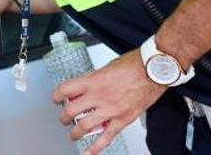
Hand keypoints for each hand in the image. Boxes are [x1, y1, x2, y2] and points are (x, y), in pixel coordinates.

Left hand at [51, 50, 165, 154]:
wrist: (155, 70)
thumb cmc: (134, 65)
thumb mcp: (106, 68)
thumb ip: (93, 79)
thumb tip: (84, 86)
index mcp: (93, 81)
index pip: (65, 90)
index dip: (56, 96)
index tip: (56, 99)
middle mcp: (99, 96)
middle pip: (71, 111)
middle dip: (63, 117)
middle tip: (63, 118)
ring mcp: (111, 110)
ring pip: (84, 126)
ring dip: (75, 132)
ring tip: (73, 134)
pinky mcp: (123, 119)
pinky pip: (107, 137)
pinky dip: (96, 147)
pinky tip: (88, 152)